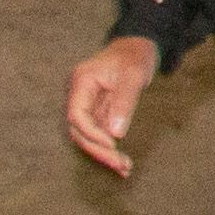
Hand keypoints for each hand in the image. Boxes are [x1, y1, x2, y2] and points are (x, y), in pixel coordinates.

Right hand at [63, 37, 163, 175]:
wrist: (138, 47)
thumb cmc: (135, 56)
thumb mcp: (134, 75)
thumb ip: (124, 102)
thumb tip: (115, 134)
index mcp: (82, 81)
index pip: (76, 114)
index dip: (91, 133)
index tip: (113, 144)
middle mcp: (79, 94)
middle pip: (80, 130)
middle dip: (98, 150)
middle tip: (121, 165)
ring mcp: (87, 104)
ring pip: (88, 136)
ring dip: (105, 154)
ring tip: (125, 168)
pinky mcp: (97, 112)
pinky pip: (99, 134)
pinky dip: (110, 148)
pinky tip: (123, 162)